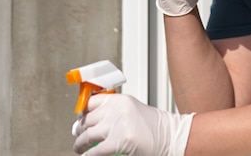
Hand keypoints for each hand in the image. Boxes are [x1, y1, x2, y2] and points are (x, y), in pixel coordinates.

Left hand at [73, 94, 194, 155]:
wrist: (172, 137)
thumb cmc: (155, 127)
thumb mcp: (133, 111)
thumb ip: (115, 112)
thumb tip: (91, 122)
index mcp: (121, 100)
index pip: (92, 102)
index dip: (83, 112)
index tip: (80, 119)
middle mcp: (117, 109)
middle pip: (88, 119)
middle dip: (81, 129)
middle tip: (78, 134)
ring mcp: (118, 125)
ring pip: (88, 134)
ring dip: (80, 143)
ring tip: (79, 147)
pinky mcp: (119, 141)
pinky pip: (95, 150)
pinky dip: (88, 155)